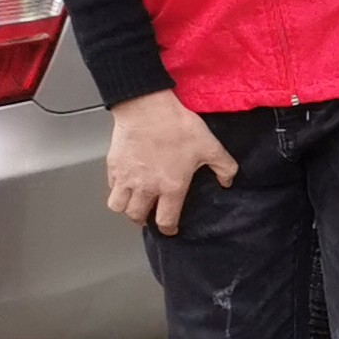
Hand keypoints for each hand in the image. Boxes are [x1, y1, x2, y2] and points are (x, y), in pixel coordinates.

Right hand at [107, 90, 236, 235]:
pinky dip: (117, 191)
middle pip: (137, 216)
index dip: (169, 229)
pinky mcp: (113, 166)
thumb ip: (223, 167)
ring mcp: (126, 178)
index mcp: (171, 186)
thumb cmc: (177, 126)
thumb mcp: (210, 146)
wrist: (147, 108)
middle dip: (144, 220)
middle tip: (150, 216)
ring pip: (118, 206)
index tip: (171, 229)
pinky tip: (125, 185)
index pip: (166, 219)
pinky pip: (111, 188)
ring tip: (134, 204)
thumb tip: (228, 181)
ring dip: (126, 209)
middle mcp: (145, 187)